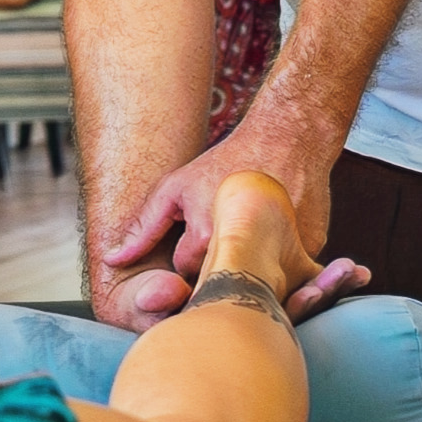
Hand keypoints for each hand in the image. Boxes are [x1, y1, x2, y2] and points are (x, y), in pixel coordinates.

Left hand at [102, 126, 369, 325]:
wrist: (289, 138)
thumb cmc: (228, 161)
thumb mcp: (176, 187)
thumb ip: (143, 227)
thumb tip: (112, 260)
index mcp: (207, 239)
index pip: (185, 276)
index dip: (188, 255)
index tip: (199, 232)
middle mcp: (245, 252)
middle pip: (221, 283)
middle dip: (217, 267)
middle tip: (223, 232)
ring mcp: (281, 255)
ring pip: (257, 282)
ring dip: (252, 266)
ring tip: (251, 231)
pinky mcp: (309, 254)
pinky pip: (289, 275)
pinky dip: (281, 262)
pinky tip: (277, 233)